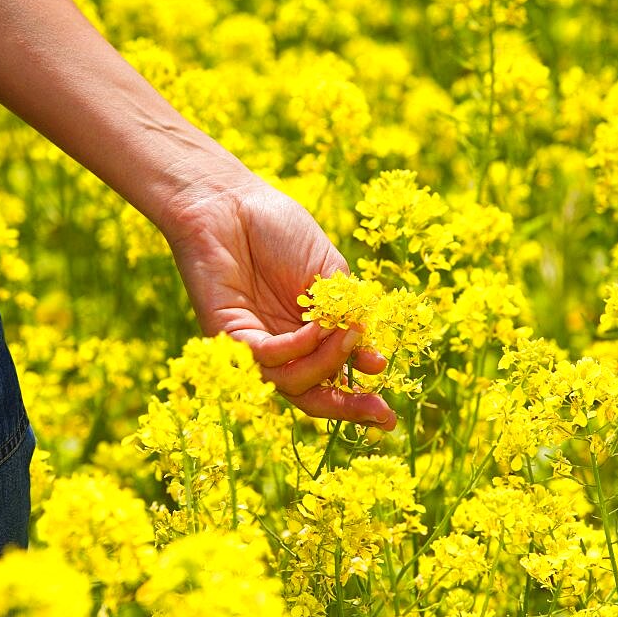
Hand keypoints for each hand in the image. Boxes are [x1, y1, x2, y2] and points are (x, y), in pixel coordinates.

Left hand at [163, 179, 397, 430]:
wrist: (230, 202)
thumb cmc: (278, 229)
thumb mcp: (328, 273)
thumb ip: (346, 314)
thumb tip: (372, 359)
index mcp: (305, 333)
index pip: (331, 378)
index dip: (359, 398)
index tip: (389, 414)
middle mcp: (279, 346)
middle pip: (311, 395)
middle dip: (347, 408)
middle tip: (382, 413)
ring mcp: (253, 345)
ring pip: (293, 382)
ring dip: (327, 363)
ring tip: (348, 335)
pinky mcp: (228, 338)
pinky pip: (269, 357)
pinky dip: (299, 347)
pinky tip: (316, 327)